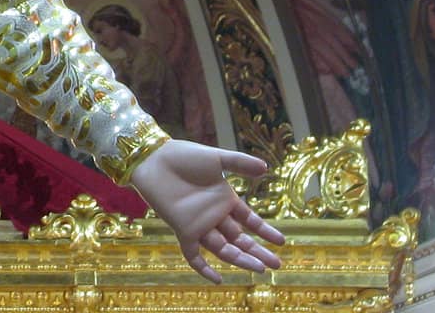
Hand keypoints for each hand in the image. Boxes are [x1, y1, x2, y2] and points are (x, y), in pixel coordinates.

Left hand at [130, 139, 285, 282]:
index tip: (281, 242)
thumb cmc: (183, 156)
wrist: (154, 158)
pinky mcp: (182, 229)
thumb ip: (239, 163)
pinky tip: (217, 280)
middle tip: (276, 265)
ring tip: (260, 268)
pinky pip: (192, 254)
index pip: (249, 221)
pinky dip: (203, 268)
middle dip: (257, 251)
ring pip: (223, 249)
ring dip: (241, 259)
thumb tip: (266, 167)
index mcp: (224, 199)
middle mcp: (214, 215)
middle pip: (239, 239)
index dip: (264, 231)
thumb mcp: (216, 158)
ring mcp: (199, 224)